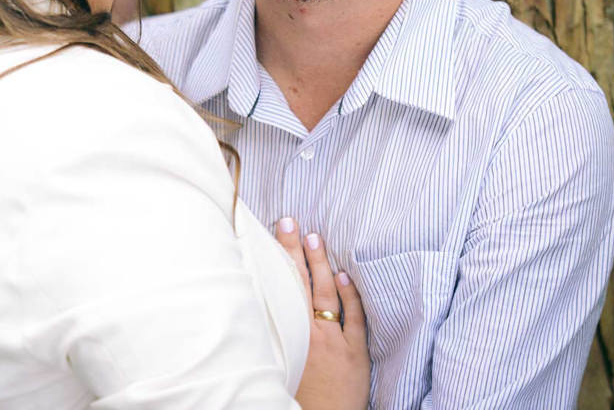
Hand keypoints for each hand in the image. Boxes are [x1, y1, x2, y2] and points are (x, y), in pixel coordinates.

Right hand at [276, 218, 369, 409]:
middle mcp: (308, 332)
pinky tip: (345, 275)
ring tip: (314, 237)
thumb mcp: (277, 362)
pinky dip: (349, 294)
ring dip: (320, 263)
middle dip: (294, 249)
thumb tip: (259, 306)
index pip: (281, 287)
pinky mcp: (354, 353)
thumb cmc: (294, 396)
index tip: (274, 233)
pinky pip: (353, 317)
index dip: (278, 258)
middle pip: (299, 282)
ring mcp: (333, 341)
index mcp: (288, 334)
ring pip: (325, 293)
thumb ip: (273, 335)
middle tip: (289, 221)